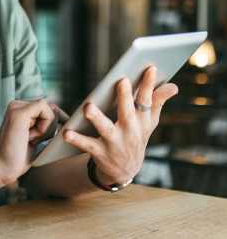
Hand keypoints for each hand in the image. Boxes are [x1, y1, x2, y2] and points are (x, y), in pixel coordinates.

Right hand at [0, 99, 54, 185]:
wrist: (1, 167)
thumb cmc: (18, 156)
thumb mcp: (36, 136)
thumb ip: (44, 123)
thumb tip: (57, 110)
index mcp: (19, 109)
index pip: (46, 107)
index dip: (51, 122)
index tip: (42, 138)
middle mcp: (16, 105)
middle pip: (50, 107)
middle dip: (48, 126)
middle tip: (31, 140)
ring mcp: (16, 107)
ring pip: (48, 108)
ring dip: (45, 128)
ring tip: (28, 139)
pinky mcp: (19, 113)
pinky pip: (44, 110)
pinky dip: (44, 127)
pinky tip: (30, 137)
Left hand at [63, 66, 177, 184]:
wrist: (125, 171)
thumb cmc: (135, 137)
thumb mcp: (148, 122)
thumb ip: (157, 102)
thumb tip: (173, 86)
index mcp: (141, 121)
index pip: (147, 100)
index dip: (149, 85)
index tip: (150, 68)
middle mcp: (130, 131)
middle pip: (127, 112)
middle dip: (125, 97)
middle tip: (122, 81)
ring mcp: (114, 142)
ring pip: (105, 129)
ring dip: (97, 118)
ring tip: (88, 108)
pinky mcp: (100, 152)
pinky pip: (86, 145)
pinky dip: (76, 140)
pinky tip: (66, 133)